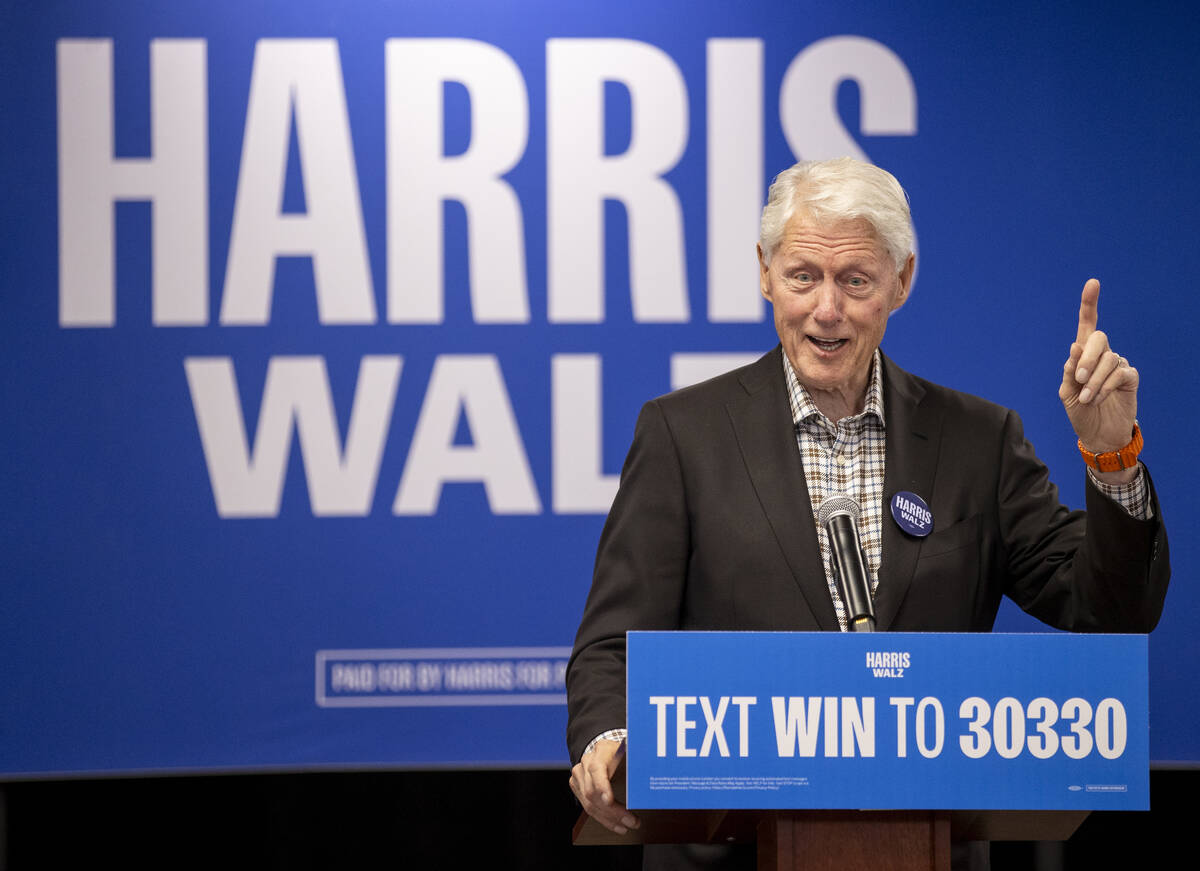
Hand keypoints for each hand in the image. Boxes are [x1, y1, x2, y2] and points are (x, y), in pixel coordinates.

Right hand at [568, 738, 639, 834]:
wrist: (605, 750)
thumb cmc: (621, 753)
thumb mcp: (631, 753)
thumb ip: (637, 763)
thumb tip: (651, 776)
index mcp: (601, 750)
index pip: (596, 769)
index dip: (602, 786)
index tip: (610, 801)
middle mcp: (587, 761)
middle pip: (593, 791)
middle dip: (613, 811)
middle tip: (631, 821)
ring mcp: (579, 774)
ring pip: (589, 803)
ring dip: (609, 818)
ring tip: (626, 826)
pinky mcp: (577, 785)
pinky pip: (587, 807)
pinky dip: (603, 818)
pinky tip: (615, 824)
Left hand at [1059, 279, 1138, 460]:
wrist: (1098, 434)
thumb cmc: (1080, 412)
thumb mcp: (1067, 394)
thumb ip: (1069, 372)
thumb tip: (1074, 347)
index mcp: (1082, 355)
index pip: (1087, 325)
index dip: (1089, 304)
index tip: (1093, 283)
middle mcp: (1101, 355)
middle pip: (1098, 338)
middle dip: (1086, 358)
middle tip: (1078, 380)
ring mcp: (1117, 365)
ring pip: (1108, 359)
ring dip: (1094, 380)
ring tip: (1087, 398)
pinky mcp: (1130, 378)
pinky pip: (1120, 373)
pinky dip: (1106, 386)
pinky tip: (1099, 397)